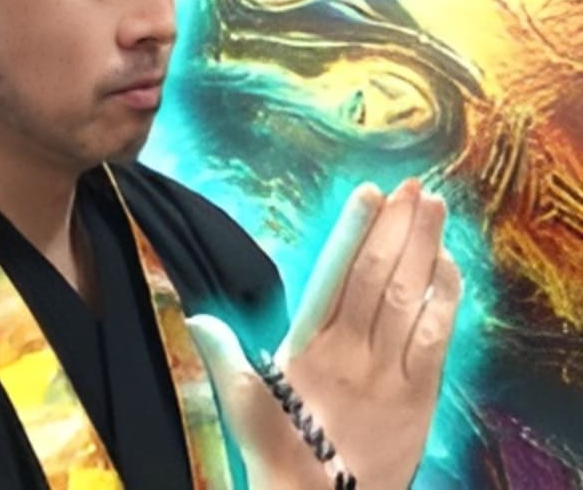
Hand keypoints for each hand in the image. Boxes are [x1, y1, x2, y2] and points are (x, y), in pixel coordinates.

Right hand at [188, 179, 461, 489]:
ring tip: (433, 206)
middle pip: (377, 277)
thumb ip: (221, 356)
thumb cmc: (279, 454)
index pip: (333, 276)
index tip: (367, 193)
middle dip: (395, 227)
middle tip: (411, 186)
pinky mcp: (418, 396)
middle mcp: (351, 352)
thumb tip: (194, 316)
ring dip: (423, 249)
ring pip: (408, 298)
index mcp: (308, 348)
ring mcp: (388, 373)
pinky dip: (444, 299)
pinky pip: (435, 340)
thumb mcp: (242, 404)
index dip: (352, 232)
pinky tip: (448, 265)